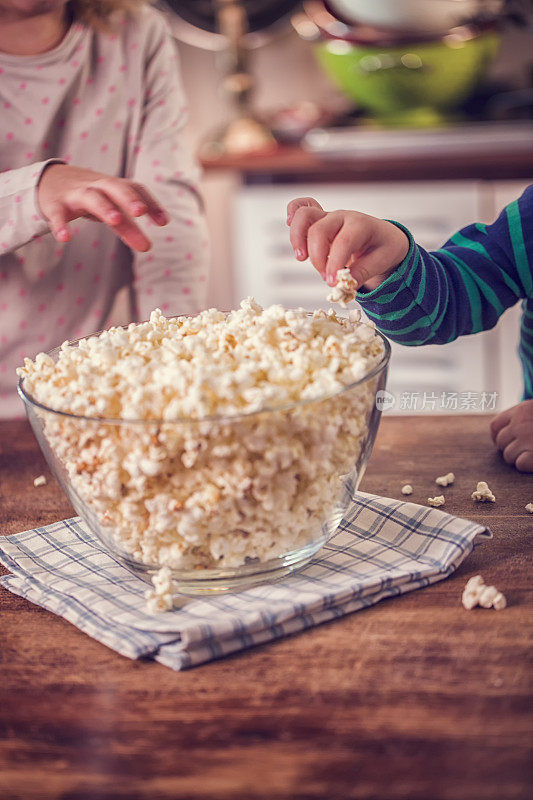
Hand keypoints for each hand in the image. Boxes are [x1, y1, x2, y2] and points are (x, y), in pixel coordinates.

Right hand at [37, 164, 168, 251]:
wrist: (49, 180)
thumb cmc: (89, 196)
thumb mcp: (109, 208)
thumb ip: (128, 227)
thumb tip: (147, 247)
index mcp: (112, 186)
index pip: (135, 188)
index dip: (150, 203)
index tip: (163, 222)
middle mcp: (96, 186)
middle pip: (114, 187)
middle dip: (128, 197)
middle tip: (140, 212)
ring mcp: (75, 194)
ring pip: (91, 196)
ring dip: (104, 207)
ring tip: (116, 220)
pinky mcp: (55, 205)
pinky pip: (58, 214)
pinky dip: (61, 224)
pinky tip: (65, 238)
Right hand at [286, 197, 408, 290]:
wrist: (383, 237)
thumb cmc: (383, 247)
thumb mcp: (382, 261)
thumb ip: (363, 272)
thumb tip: (345, 284)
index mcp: (361, 225)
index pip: (343, 242)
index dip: (334, 263)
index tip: (332, 283)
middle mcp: (342, 217)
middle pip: (320, 230)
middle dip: (317, 257)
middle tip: (325, 278)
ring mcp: (328, 216)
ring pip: (305, 216)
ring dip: (298, 238)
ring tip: (301, 258)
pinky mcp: (319, 221)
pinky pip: (301, 208)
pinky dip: (293, 214)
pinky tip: (289, 225)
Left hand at [490, 399, 532, 471]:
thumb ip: (522, 417)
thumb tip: (503, 431)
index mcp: (520, 410)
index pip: (495, 425)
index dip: (497, 436)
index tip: (504, 442)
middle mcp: (520, 423)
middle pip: (500, 442)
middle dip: (509, 448)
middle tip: (523, 450)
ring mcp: (527, 438)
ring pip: (508, 455)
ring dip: (518, 457)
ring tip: (531, 452)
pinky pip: (520, 464)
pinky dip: (526, 465)